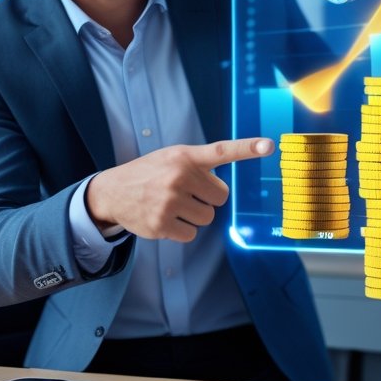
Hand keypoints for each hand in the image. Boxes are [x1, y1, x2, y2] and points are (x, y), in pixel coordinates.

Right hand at [85, 138, 274, 241]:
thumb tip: (224, 188)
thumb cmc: (150, 173)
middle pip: (221, 197)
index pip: (222, 150)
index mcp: (185, 156)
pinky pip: (191, 234)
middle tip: (187, 193)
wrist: (112, 192)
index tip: (269, 146)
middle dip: (208, 198)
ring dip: (195, 215)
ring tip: (172, 205)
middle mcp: (179, 176)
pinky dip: (181, 230)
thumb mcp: (171, 157)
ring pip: (207, 218)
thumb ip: (198, 164)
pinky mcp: (162, 224)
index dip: (247, 148)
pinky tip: (165, 218)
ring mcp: (170, 201)